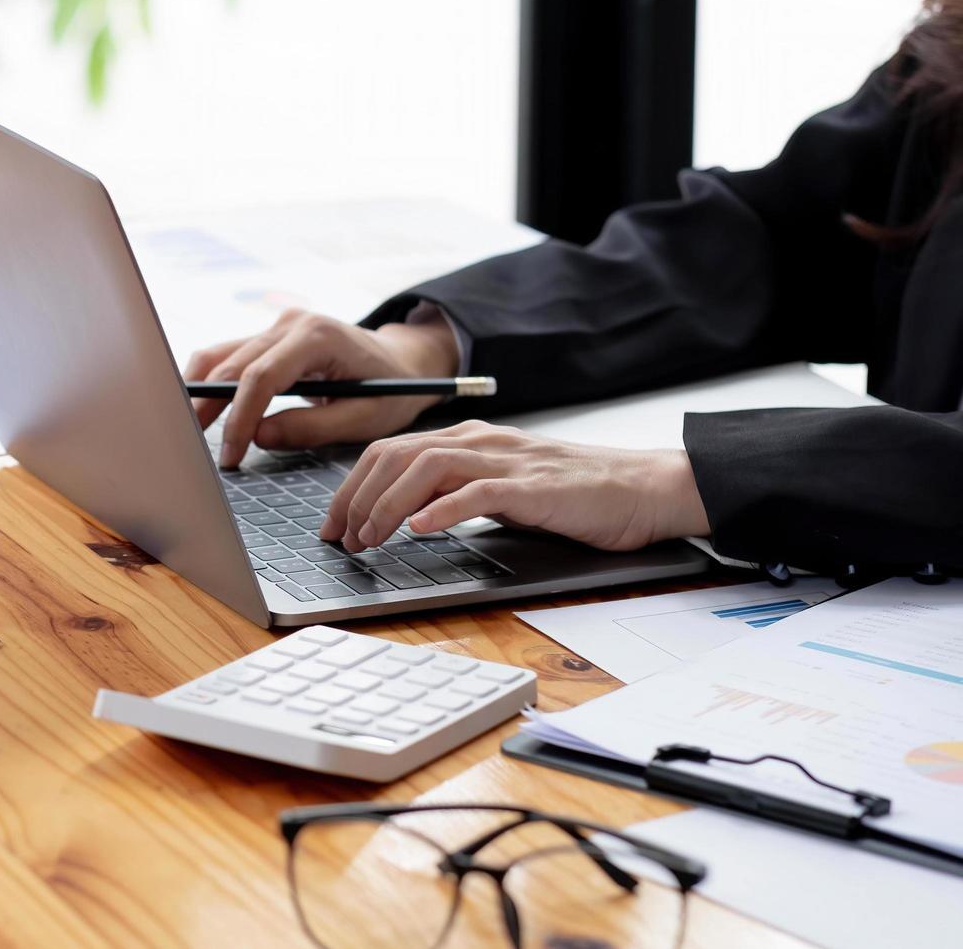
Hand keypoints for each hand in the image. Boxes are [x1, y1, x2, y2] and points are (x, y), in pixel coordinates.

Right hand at [182, 307, 459, 466]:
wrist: (402, 361)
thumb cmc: (391, 390)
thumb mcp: (364, 418)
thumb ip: (311, 428)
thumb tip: (259, 437)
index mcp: (317, 336)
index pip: (261, 376)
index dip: (240, 417)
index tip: (231, 453)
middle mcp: (291, 323)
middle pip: (231, 365)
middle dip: (209, 408)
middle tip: (193, 448)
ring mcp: (277, 326)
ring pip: (219, 355)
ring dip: (199, 392)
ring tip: (189, 430)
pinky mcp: (269, 337)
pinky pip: (227, 356)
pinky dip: (209, 382)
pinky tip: (201, 409)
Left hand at [318, 421, 710, 551]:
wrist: (643, 489)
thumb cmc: (574, 495)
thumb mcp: (502, 490)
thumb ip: (458, 493)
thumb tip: (406, 518)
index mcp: (469, 440)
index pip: (391, 451)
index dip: (352, 486)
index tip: (333, 523)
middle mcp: (481, 442)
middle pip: (397, 455)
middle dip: (358, 497)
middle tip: (341, 537)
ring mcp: (507, 460)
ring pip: (427, 467)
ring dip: (388, 505)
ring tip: (370, 537)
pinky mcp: (534, 486)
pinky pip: (478, 492)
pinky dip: (443, 509)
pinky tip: (419, 529)